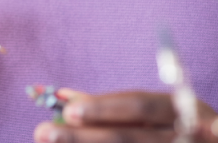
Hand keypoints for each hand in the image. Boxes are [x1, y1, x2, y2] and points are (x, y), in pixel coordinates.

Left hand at [34, 89, 217, 142]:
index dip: (102, 108)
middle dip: (84, 137)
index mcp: (185, 110)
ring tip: (51, 142)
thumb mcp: (155, 113)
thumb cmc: (174, 128)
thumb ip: (111, 105)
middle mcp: (188, 135)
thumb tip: (62, 95)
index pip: (139, 106)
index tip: (66, 110)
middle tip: (44, 132)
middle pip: (130, 138)